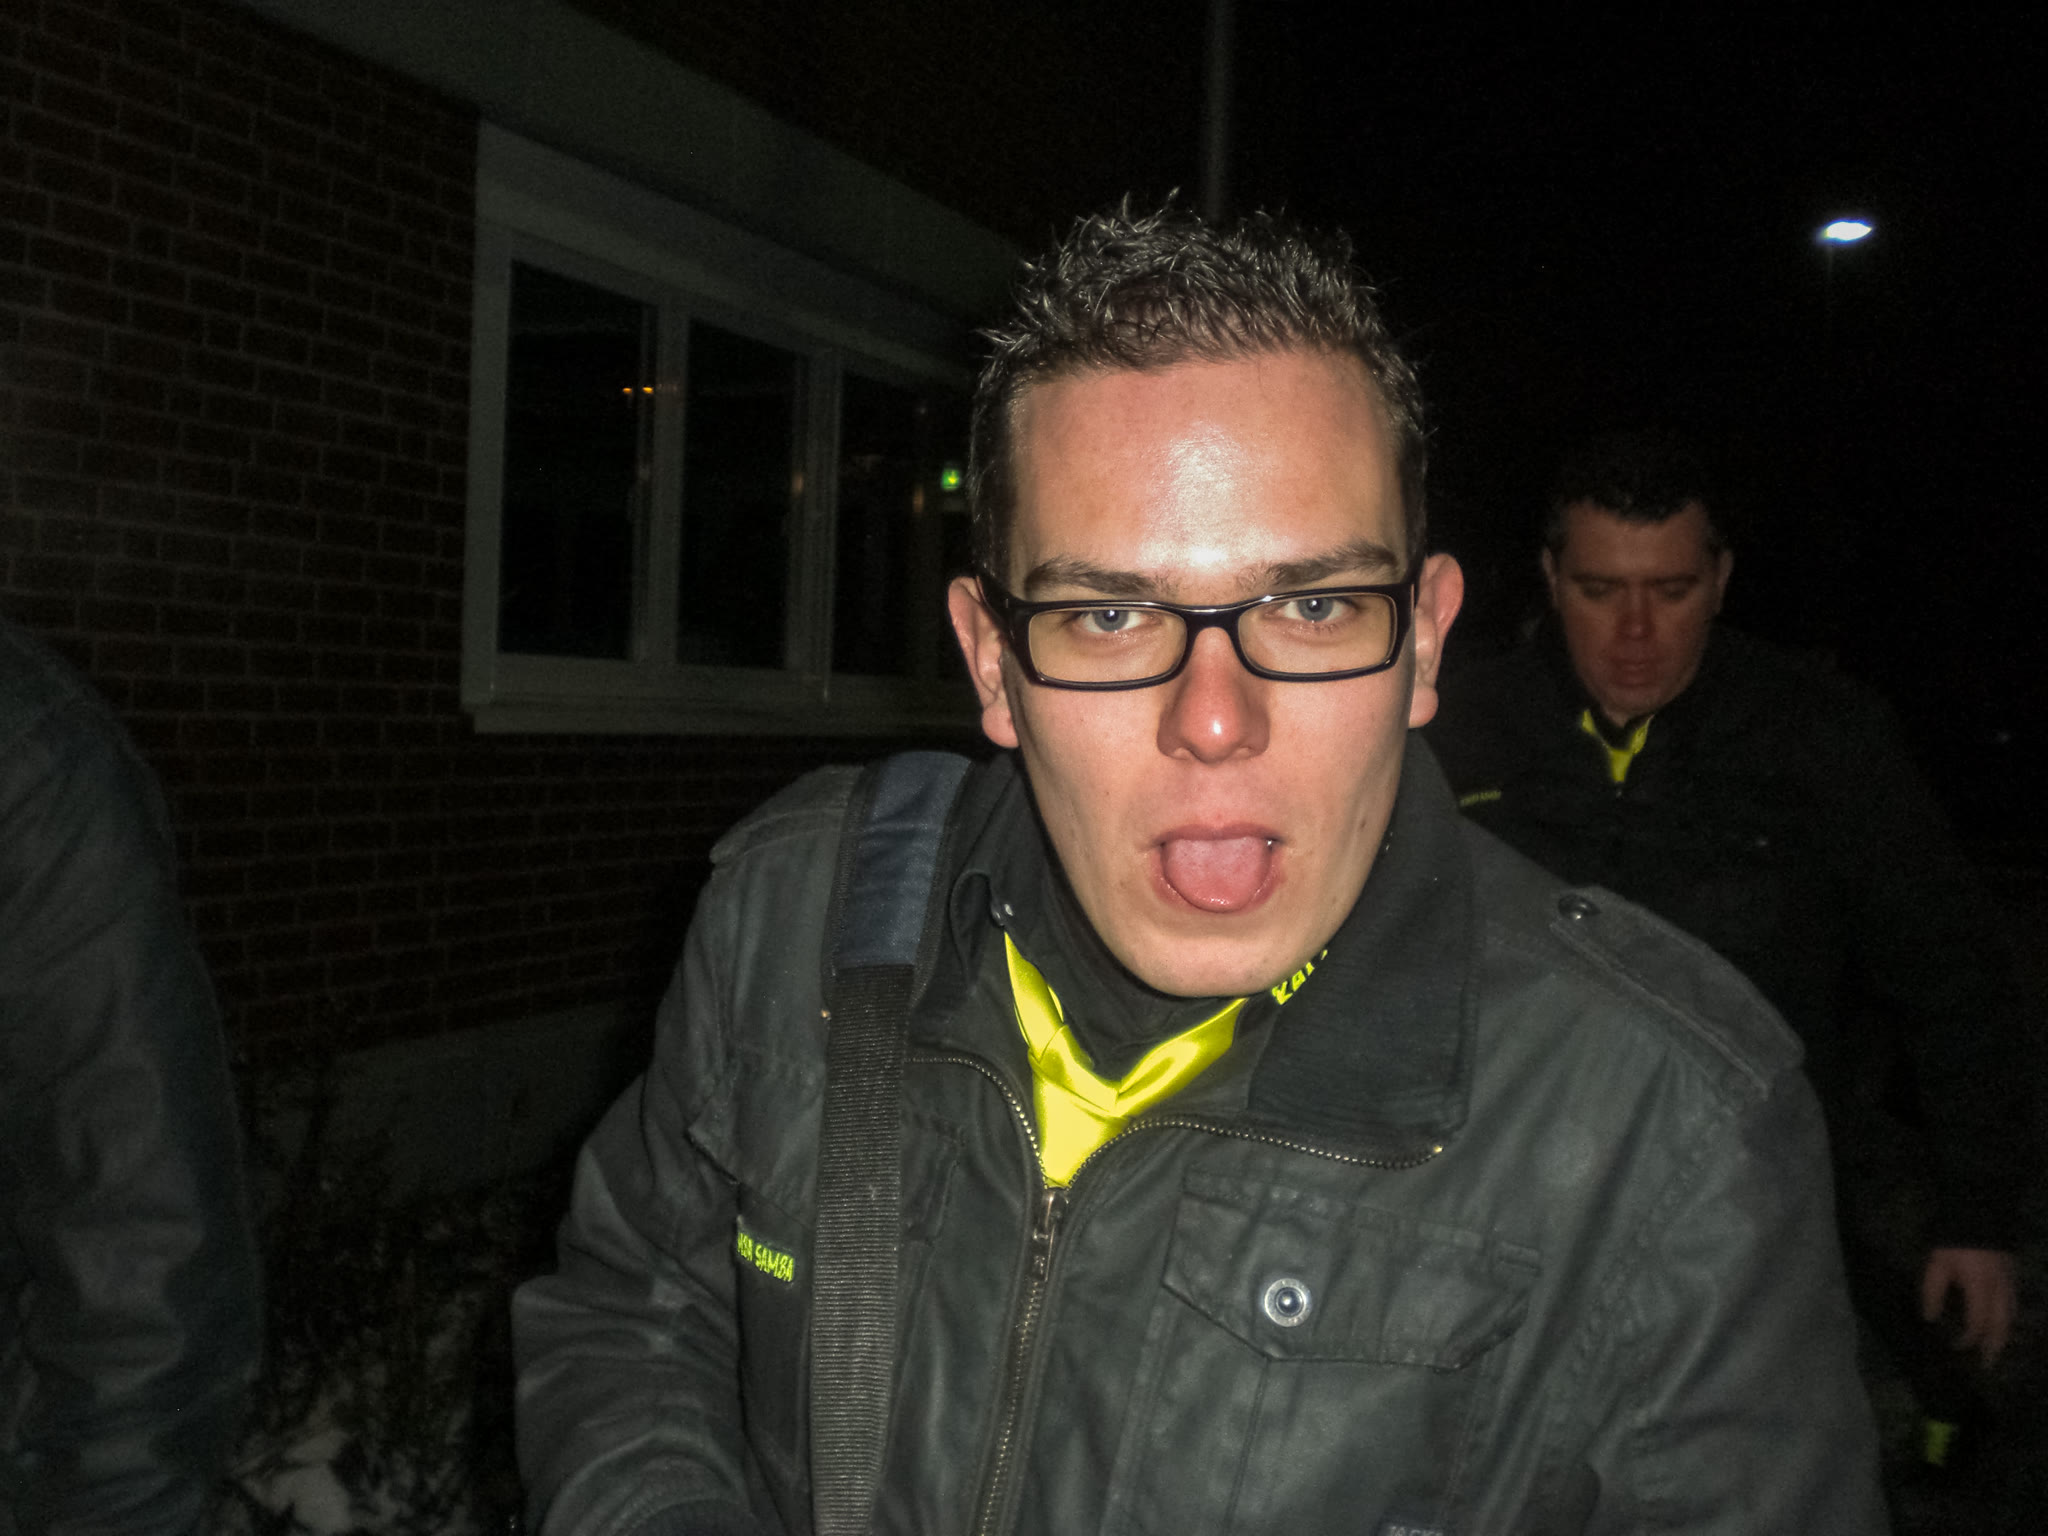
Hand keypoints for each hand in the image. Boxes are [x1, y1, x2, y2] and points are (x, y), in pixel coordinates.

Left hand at [1920, 1247, 2017, 1367]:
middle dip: (1994, 1347)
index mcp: (1980, 1287)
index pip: (1977, 1323)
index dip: (1968, 1338)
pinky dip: (2008, 1320)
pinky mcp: (2014, 1276)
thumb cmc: (1953, 1241)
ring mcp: (2011, 1282)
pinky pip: (2015, 1305)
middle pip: (2002, 1326)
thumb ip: (1933, 1292)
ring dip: (2004, 1336)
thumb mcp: (1937, 1265)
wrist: (1978, 1214)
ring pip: (2012, 1317)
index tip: (1956, 1346)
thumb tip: (1931, 1318)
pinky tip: (2001, 1325)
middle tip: (1987, 1365)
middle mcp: (2000, 1289)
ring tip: (1995, 1350)